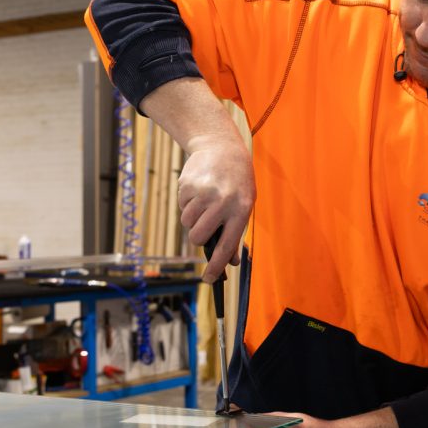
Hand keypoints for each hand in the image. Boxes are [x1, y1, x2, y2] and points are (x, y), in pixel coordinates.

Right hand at [178, 134, 253, 280]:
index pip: (226, 246)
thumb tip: (229, 262)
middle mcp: (223, 202)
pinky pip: (182, 207)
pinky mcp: (188, 185)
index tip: (208, 279)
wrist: (222, 148)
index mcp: (241, 210)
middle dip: (198, 237)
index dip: (216, 266)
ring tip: (204, 203)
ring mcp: (204, 193)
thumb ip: (236, 233)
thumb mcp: (244, 204)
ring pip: (187, 223)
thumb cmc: (237, 182)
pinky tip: (199, 191)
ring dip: (193, 219)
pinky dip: (188, 204)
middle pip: (198, 237)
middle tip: (204, 225)